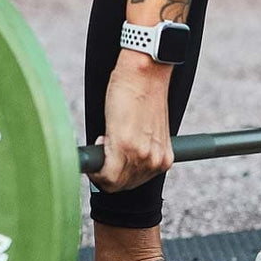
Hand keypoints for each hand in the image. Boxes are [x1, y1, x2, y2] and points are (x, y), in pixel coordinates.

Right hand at [90, 51, 174, 193]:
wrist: (144, 75)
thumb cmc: (143, 97)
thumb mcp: (147, 133)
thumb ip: (140, 152)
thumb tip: (121, 164)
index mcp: (163, 159)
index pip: (134, 183)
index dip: (118, 173)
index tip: (111, 161)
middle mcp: (155, 161)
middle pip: (122, 186)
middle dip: (107, 170)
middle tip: (106, 147)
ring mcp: (141, 156)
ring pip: (112, 181)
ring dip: (102, 164)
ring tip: (108, 137)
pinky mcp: (126, 146)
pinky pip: (105, 174)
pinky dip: (96, 164)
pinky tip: (103, 138)